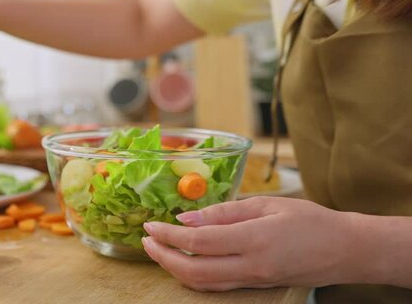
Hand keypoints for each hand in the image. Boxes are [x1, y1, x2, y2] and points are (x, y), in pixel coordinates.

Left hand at [142, 197, 362, 290]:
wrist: (345, 250)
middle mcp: (251, 266)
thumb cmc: (310, 220)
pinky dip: (193, 277)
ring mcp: (252, 281)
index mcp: (254, 239)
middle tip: (146, 240)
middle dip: (163, 256)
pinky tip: (183, 263)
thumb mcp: (267, 204)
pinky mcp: (254, 286)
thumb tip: (186, 218)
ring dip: (173, 269)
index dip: (169, 235)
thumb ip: (224, 212)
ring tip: (158, 250)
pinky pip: (215, 287)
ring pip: (201, 284)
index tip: (150, 225)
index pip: (199, 242)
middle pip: (193, 271)